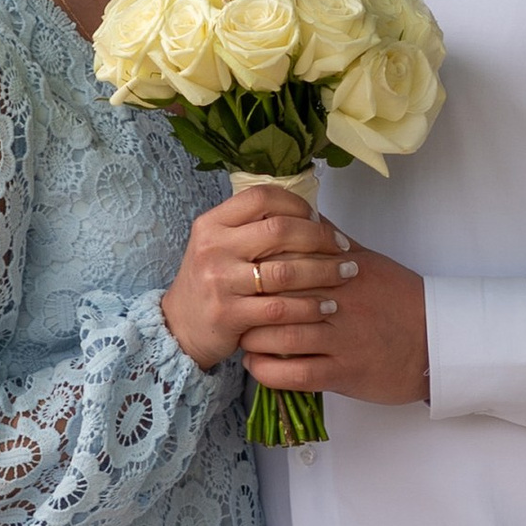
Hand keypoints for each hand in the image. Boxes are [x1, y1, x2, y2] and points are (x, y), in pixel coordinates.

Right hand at [160, 185, 358, 371]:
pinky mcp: (228, 315)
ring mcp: (219, 281)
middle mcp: (213, 247)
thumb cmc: (212, 282)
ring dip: (324, 272)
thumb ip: (252, 228)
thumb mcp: (219, 246)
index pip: (261, 197)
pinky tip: (326, 307)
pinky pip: (280, 308)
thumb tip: (309, 213)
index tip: (318, 219)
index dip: (297, 204)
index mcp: (212, 223)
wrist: (180, 328)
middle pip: (279, 230)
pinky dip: (309, 307)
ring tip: (346, 275)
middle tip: (343, 249)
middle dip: (320, 238)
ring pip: (285, 271)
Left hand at [241, 234, 429, 405]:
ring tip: (242, 336)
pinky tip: (255, 365)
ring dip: (253, 339)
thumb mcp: (368, 261)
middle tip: (233, 306)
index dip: (257, 267)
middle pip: (278, 298)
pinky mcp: (343, 374)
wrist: (436, 341)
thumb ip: (333, 241)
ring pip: (281, 338)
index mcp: (341, 272)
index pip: (287, 262)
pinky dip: (267, 371)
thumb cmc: (400, 299)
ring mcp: (340, 341)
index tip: (240, 271)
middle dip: (249, 303)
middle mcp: (338, 304)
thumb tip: (304, 215)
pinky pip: (295, 375)